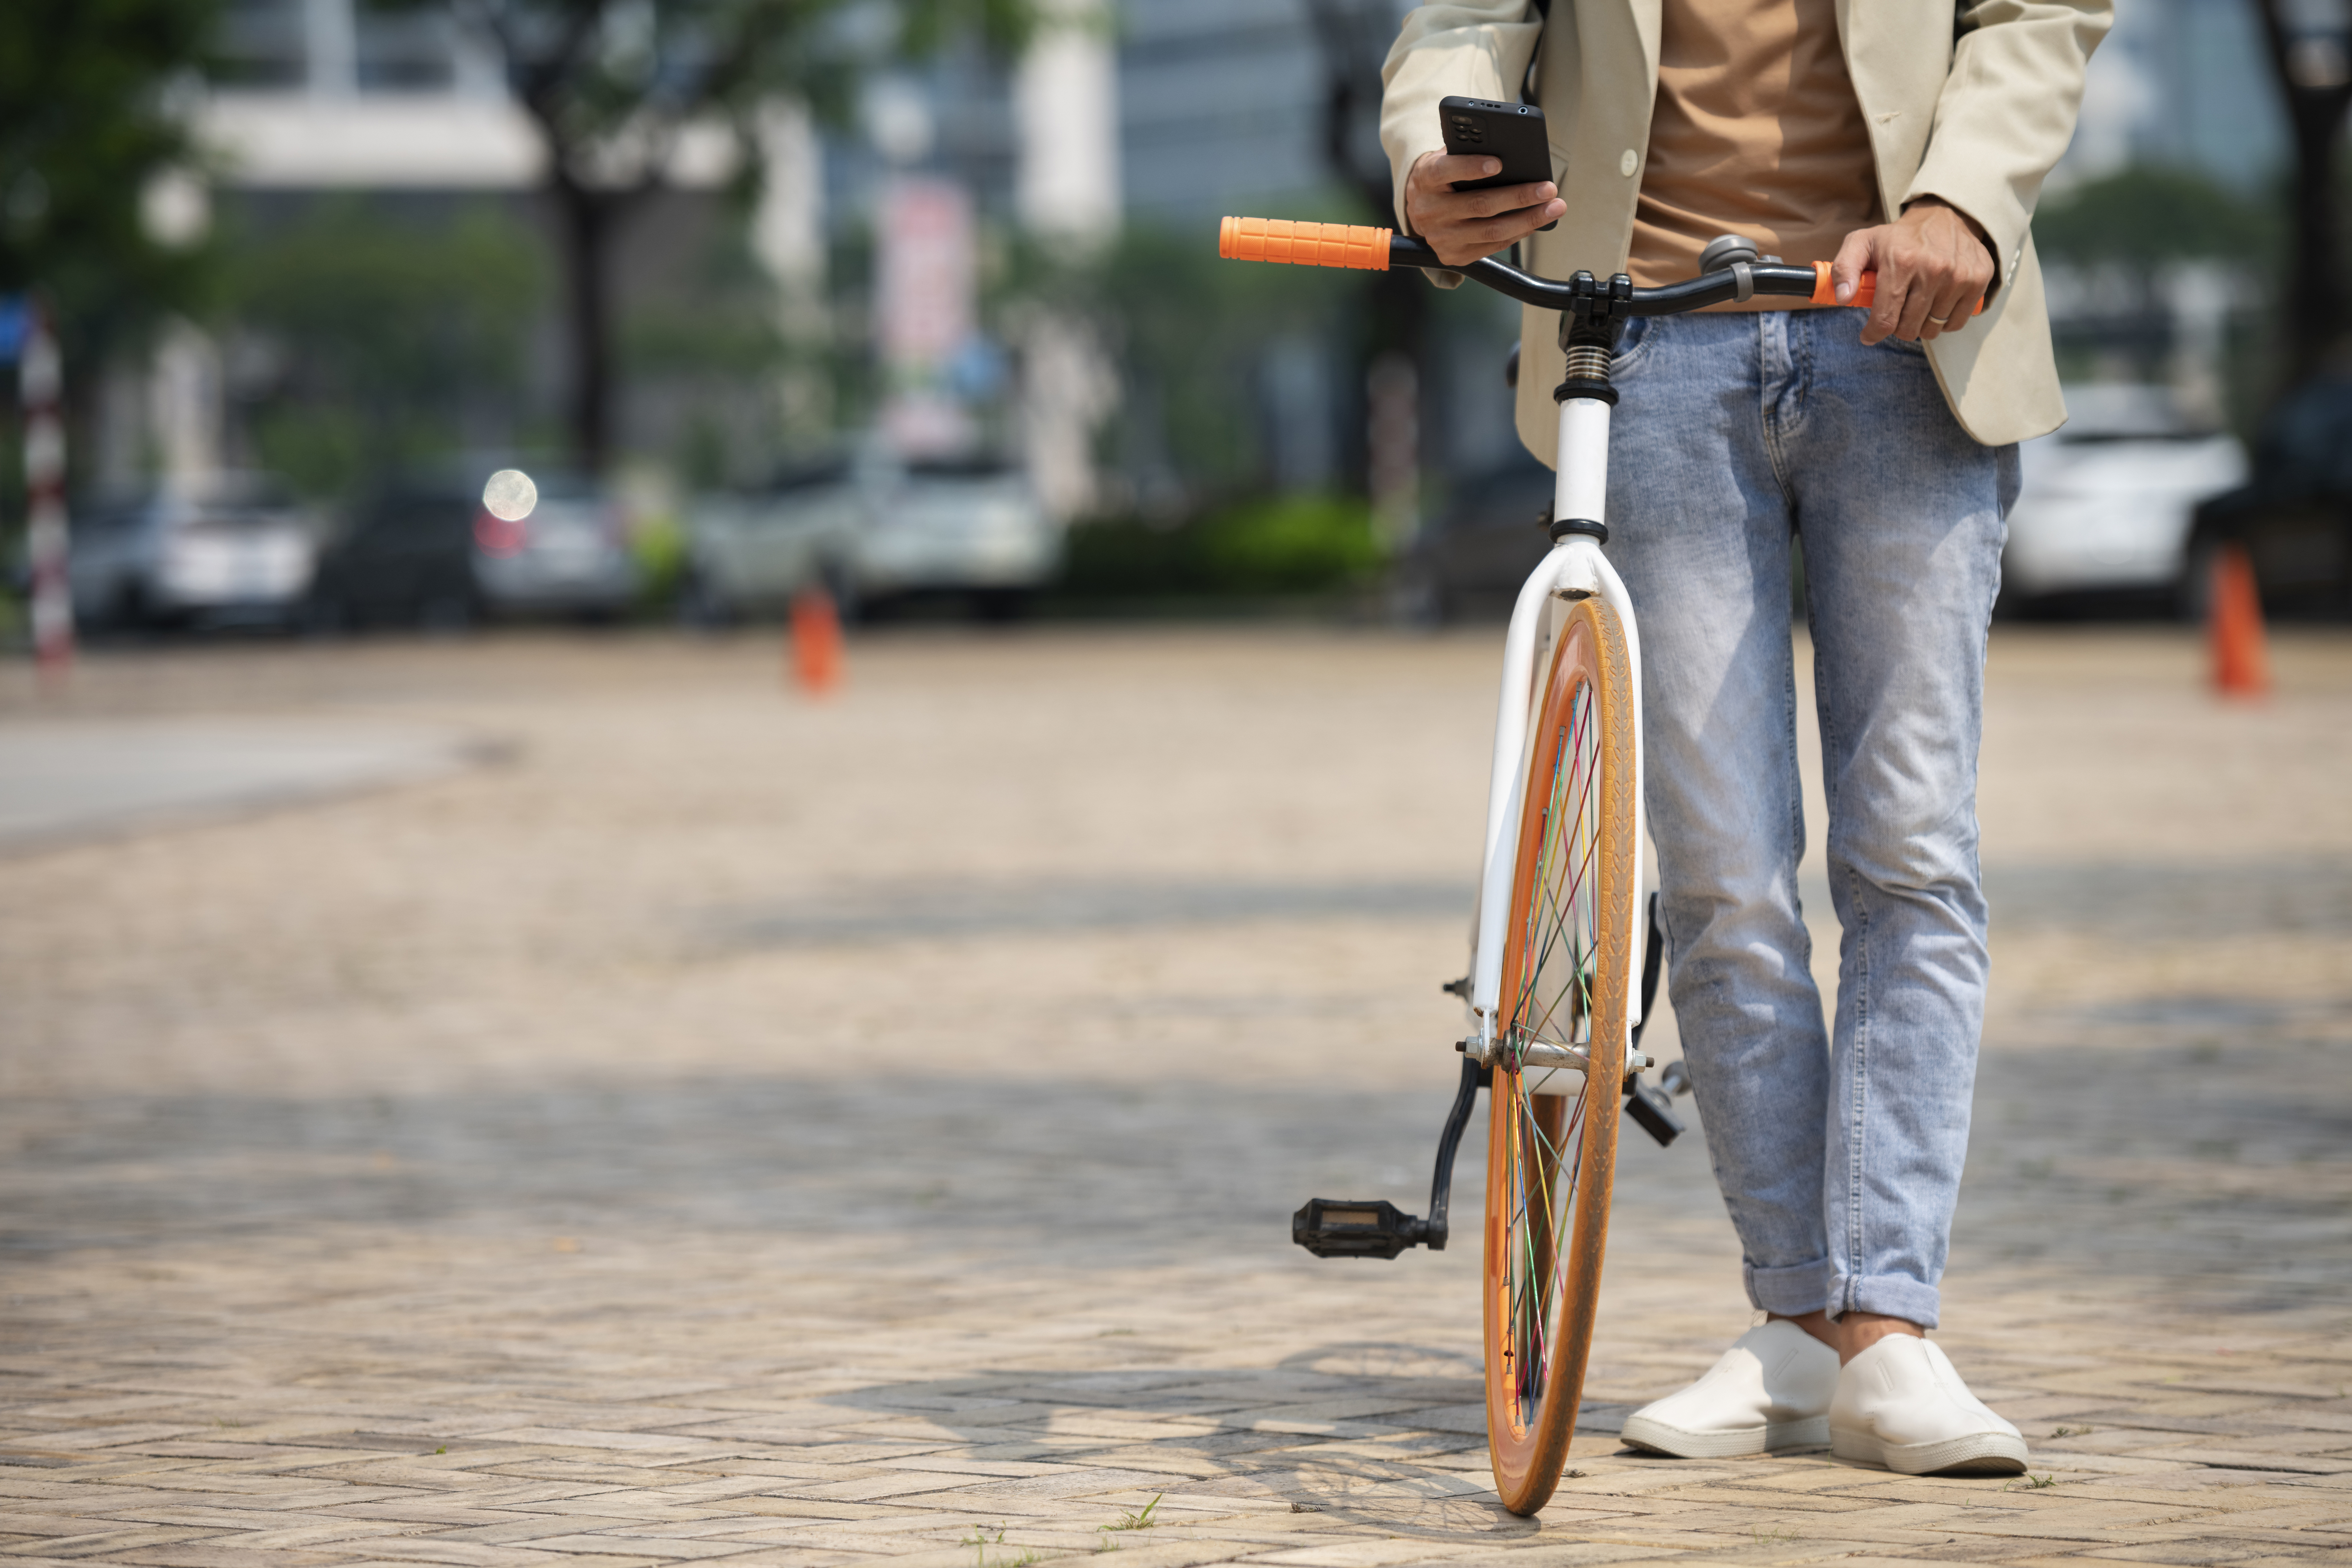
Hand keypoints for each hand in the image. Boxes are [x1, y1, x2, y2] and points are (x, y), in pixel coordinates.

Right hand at [1403, 150, 1566, 267]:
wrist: (1419, 208)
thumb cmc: (1443, 177)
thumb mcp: (1447, 158)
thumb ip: (1467, 154)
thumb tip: (1510, 154)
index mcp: (1425, 179)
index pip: (1445, 171)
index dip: (1471, 167)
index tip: (1498, 163)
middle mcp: (1429, 211)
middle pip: (1479, 205)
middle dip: (1519, 197)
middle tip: (1548, 189)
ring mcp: (1441, 237)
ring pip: (1490, 231)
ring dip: (1527, 220)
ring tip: (1553, 208)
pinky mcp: (1453, 255)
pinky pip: (1492, 246)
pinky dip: (1517, 234)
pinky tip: (1535, 222)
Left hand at [1830, 198, 1993, 344]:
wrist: (1942, 216)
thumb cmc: (1897, 237)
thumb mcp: (1862, 243)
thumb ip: (1844, 269)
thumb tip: (1842, 298)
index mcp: (1902, 261)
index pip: (1886, 318)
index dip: (1873, 333)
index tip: (1869, 334)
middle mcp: (1934, 269)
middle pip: (1909, 328)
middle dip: (1897, 326)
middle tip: (1896, 311)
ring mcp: (1959, 276)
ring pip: (1933, 329)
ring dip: (1921, 324)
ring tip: (1916, 304)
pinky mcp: (1979, 279)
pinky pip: (1956, 322)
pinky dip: (1944, 320)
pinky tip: (1937, 302)